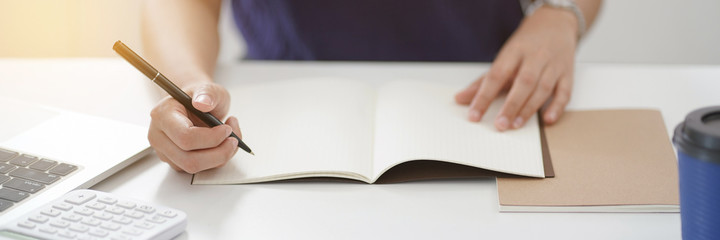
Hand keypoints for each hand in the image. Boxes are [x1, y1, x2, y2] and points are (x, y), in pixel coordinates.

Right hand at [148, 81, 240, 172]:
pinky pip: (198, 169)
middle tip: (234, 139)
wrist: (195, 104)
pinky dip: (216, 160)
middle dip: (218, 153)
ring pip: (194, 168)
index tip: (227, 129)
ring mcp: (165, 151)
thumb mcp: (208, 88)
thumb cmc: (200, 97)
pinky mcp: (176, 161)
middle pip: (189, 159)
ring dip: (219, 157)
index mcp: (162, 115)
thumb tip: (202, 103)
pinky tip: (221, 144)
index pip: (185, 137)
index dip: (211, 138)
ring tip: (230, 138)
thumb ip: (207, 93)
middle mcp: (159, 136)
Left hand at [455, 7, 578, 129]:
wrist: (555, 24)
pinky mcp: (568, 73)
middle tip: (499, 125)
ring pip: (543, 88)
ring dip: (529, 109)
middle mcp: (535, 57)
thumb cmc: (525, 45)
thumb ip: (483, 82)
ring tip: (515, 125)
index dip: (484, 96)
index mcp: (514, 51)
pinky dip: (557, 107)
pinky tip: (547, 120)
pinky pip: (565, 92)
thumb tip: (460, 99)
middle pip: (523, 82)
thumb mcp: (503, 58)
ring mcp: (553, 65)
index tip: (474, 114)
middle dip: (511, 105)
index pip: (497, 75)